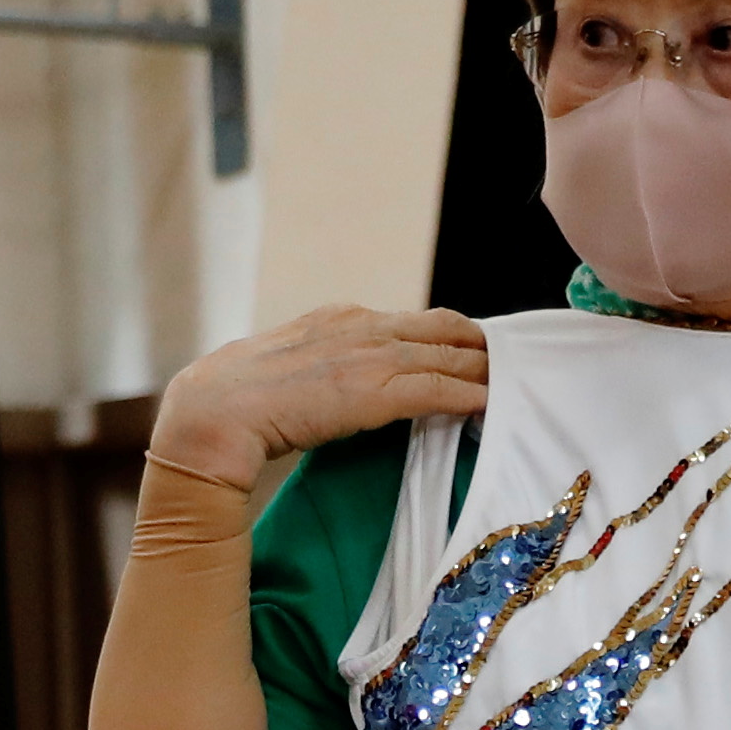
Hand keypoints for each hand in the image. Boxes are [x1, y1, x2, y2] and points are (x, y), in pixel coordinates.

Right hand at [144, 305, 489, 491]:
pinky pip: (439, 389)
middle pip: (440, 329)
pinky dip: (470, 395)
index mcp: (339, 317)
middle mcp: (360, 326)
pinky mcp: (375, 390)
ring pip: (448, 356)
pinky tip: (491, 404)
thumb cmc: (237, 403)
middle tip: (512, 361)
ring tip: (515, 382)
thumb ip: (323, 367)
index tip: (472, 348)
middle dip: (479, 346)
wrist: (214, 412)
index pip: (408, 320)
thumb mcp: (289, 370)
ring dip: (484, 370)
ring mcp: (370, 355)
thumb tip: (341, 388)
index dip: (445, 334)